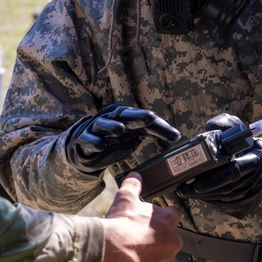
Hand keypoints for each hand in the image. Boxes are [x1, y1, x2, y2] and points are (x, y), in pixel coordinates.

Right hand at [65, 104, 180, 172]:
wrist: (85, 147)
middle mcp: (111, 118)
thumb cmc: (115, 138)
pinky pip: (88, 139)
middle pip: (124, 115)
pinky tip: (100, 144)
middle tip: (150, 118)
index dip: (158, 126)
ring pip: (103, 124)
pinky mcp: (84, 140)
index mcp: (125, 114)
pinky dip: (94, 141)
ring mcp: (96, 128)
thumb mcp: (135, 134)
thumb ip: (154, 132)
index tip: (173, 135)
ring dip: (111, 126)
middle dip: (136, 116)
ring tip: (121, 129)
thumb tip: (177, 135)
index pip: (144, 119)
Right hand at [100, 173, 181, 261]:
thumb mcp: (125, 198)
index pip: (173, 215)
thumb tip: (135, 175)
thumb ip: (133, 184)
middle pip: (169, 239)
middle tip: (139, 239)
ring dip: (153, 256)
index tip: (151, 222)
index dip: (162, 218)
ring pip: (163, 258)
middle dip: (157, 239)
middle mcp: (173, 241)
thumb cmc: (120, 224)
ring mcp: (168, 261)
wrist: (110, 250)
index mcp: (168, 220)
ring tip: (134, 254)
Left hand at [176, 114, 261, 218]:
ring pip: (223, 200)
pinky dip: (210, 201)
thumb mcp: (240, 128)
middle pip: (225, 189)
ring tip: (185, 191)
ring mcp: (252, 195)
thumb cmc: (248, 144)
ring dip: (203, 197)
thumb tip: (209, 127)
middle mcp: (256, 180)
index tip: (196, 184)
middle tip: (181, 188)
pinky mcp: (247, 205)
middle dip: (202, 190)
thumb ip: (225, 124)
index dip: (214, 179)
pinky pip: (225, 206)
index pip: (234, 171)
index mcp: (255, 160)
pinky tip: (198, 195)